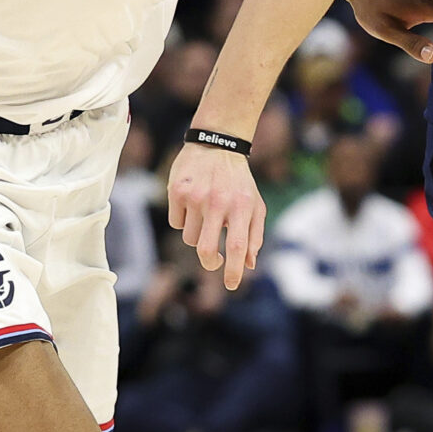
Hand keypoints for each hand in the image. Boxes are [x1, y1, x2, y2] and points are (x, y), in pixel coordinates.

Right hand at [166, 143, 266, 289]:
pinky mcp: (177, 191)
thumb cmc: (239, 181)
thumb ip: (255, 235)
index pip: (237, 247)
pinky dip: (184, 221)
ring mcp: (195, 196)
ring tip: (206, 216)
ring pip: (190, 238)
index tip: (232, 286)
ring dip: (198, 236)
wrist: (216, 145)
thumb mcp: (255, 204)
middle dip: (210, 263)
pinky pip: (177, 223)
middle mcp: (217, 202)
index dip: (234, 271)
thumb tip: (249, 265)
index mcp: (241, 206)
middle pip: (206, 250)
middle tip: (215, 262)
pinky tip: (193, 204)